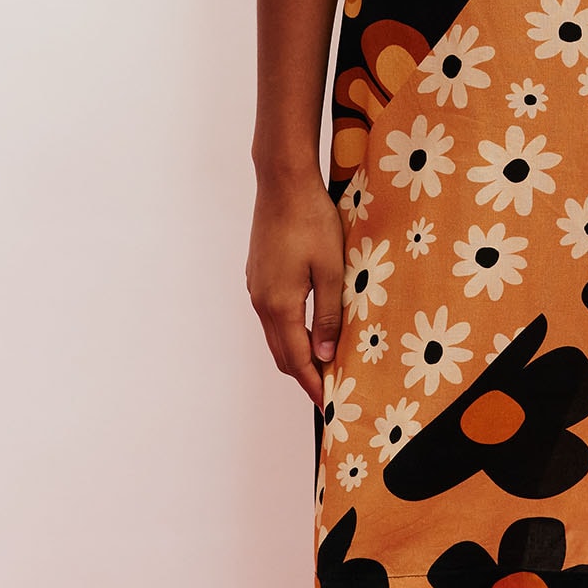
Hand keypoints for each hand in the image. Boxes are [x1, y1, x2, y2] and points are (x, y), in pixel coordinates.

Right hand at [246, 176, 346, 405]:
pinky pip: (272, 315)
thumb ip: (328, 315)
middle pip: (281, 353)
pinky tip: (309, 327)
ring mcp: (256, 287)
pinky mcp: (258, 274)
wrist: (283, 182)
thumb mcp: (330, 270)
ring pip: (275, 334)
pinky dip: (289, 331)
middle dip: (304, 374)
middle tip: (330, 389)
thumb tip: (326, 355)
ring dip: (296, 352)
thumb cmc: (311, 220)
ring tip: (323, 362)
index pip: (297, 359)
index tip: (328, 404)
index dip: (313, 384)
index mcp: (280, 305)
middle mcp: (262, 301)